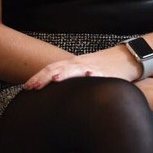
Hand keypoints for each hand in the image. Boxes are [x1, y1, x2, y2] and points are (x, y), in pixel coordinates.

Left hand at [23, 46, 137, 90]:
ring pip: (76, 69)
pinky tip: (90, 76)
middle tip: (32, 87)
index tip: (26, 87)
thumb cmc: (105, 68)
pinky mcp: (108, 72)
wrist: (127, 57)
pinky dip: (94, 74)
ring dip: (65, 73)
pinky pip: (101, 73)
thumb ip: (71, 80)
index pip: (51, 68)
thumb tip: (55, 94)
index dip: (38, 77)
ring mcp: (93, 67)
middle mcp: (80, 64)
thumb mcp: (84, 72)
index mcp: (73, 64)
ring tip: (55, 79)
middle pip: (59, 68)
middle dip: (45, 77)